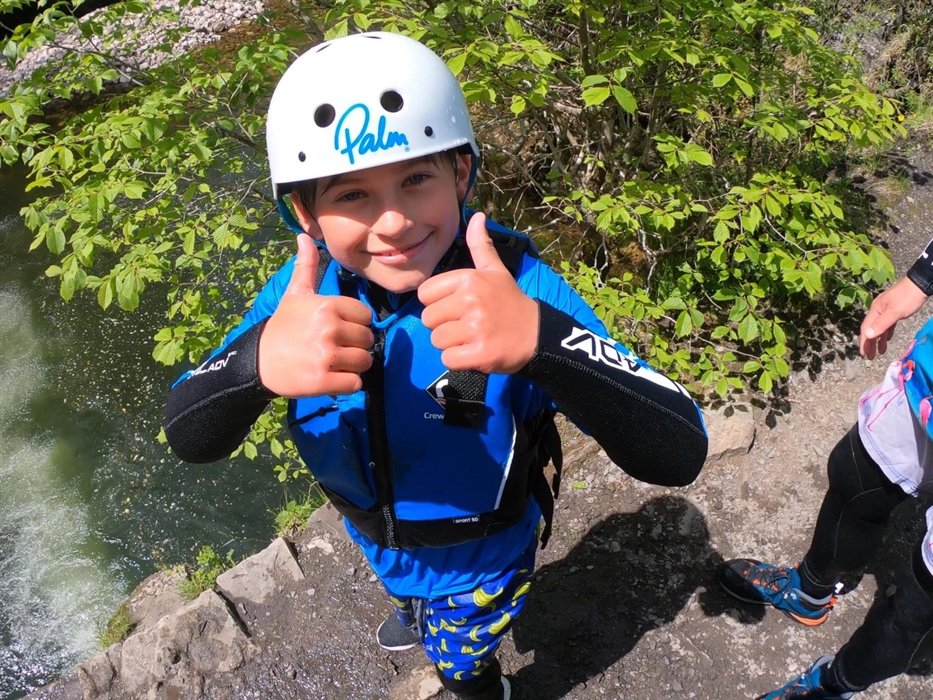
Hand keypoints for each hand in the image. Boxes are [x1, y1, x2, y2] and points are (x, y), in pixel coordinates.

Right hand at [258, 234, 373, 396]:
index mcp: (327, 306)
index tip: (338, 329)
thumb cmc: (282, 326)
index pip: (365, 316)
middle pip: (367, 340)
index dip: (355, 324)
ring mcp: (327, 355)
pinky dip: (347, 384)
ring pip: (364, 362)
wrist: (258, 361)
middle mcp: (330, 329)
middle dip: (356, 346)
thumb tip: (304, 236)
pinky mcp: (323, 381)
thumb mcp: (294, 294)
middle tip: (335, 349)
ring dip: (353, 366)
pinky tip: (331, 378)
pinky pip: (355, 383)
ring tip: (334, 363)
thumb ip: (305, 267)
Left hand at [419, 213, 538, 373]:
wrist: (538, 335)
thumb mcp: (496, 271)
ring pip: (437, 341)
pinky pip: (448, 360)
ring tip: (472, 338)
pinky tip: (474, 352)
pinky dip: (459, 361)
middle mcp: (470, 301)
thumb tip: (477, 215)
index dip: (438, 304)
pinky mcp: (479, 353)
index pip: (425, 294)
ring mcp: (475, 328)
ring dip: (451, 345)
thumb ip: (481, 246)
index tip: (458, 308)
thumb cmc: (510, 302)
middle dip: (443, 326)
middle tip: (467, 326)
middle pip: (428, 319)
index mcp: (468, 279)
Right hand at [860, 276, 927, 358]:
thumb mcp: (895, 312)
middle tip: (871, 357)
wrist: (920, 284)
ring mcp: (885, 310)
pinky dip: (886, 332)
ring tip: (880, 352)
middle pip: (871, 329)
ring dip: (879, 340)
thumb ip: (881, 324)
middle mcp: (878, 310)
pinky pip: (887, 324)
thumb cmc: (907, 298)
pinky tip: (887, 339)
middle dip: (870, 343)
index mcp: (875, 310)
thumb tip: (867, 335)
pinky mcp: (893, 310)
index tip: (864, 353)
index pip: (866, 328)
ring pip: (879, 327)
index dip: (865, 341)